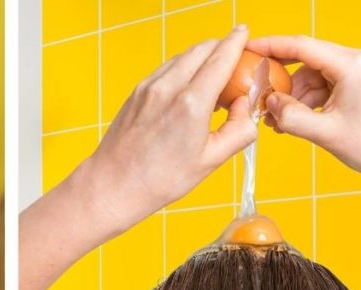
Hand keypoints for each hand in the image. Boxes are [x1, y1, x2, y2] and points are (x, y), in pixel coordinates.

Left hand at [72, 26, 257, 238]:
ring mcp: (149, 87)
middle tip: (235, 58)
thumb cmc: (159, 179)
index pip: (221, 57)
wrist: (113, 185)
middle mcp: (168, 87)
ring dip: (201, 58)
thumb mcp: (211, 160)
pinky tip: (189, 88)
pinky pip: (166, 69)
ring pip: (182, 57)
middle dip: (221, 46)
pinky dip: (183, 69)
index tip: (245, 33)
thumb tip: (247, 108)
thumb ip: (238, 130)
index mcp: (191, 104)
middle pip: (201, 49)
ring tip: (213, 78)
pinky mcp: (136, 91)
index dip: (236, 41)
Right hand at [249, 35, 360, 189]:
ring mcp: (360, 71)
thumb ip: (291, 116)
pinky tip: (294, 119)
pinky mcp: (359, 83)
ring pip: (313, 75)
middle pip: (306, 60)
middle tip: (259, 97)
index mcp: (352, 66)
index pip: (303, 46)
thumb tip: (269, 102)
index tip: (249, 48)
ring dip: (294, 96)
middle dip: (282, 81)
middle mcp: (358, 61)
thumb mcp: (324, 133)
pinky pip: (324, 85)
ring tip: (278, 120)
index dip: (272, 46)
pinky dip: (307, 100)